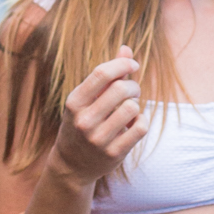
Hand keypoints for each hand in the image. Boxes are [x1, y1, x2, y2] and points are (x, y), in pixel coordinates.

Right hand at [52, 49, 148, 186]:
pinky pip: (140, 128)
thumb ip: (108, 74)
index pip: (102, 74)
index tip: (132, 64)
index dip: (122, 64)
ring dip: (136, 105)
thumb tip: (127, 48)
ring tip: (130, 109)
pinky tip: (134, 124)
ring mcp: (98, 139)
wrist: (71, 165)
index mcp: (74, 102)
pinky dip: (141, 121)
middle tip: (132, 91)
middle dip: (133, 86)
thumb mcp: (87, 99)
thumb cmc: (83, 122)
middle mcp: (84, 121)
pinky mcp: (114, 154)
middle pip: (121, 89)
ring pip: (132, 108)